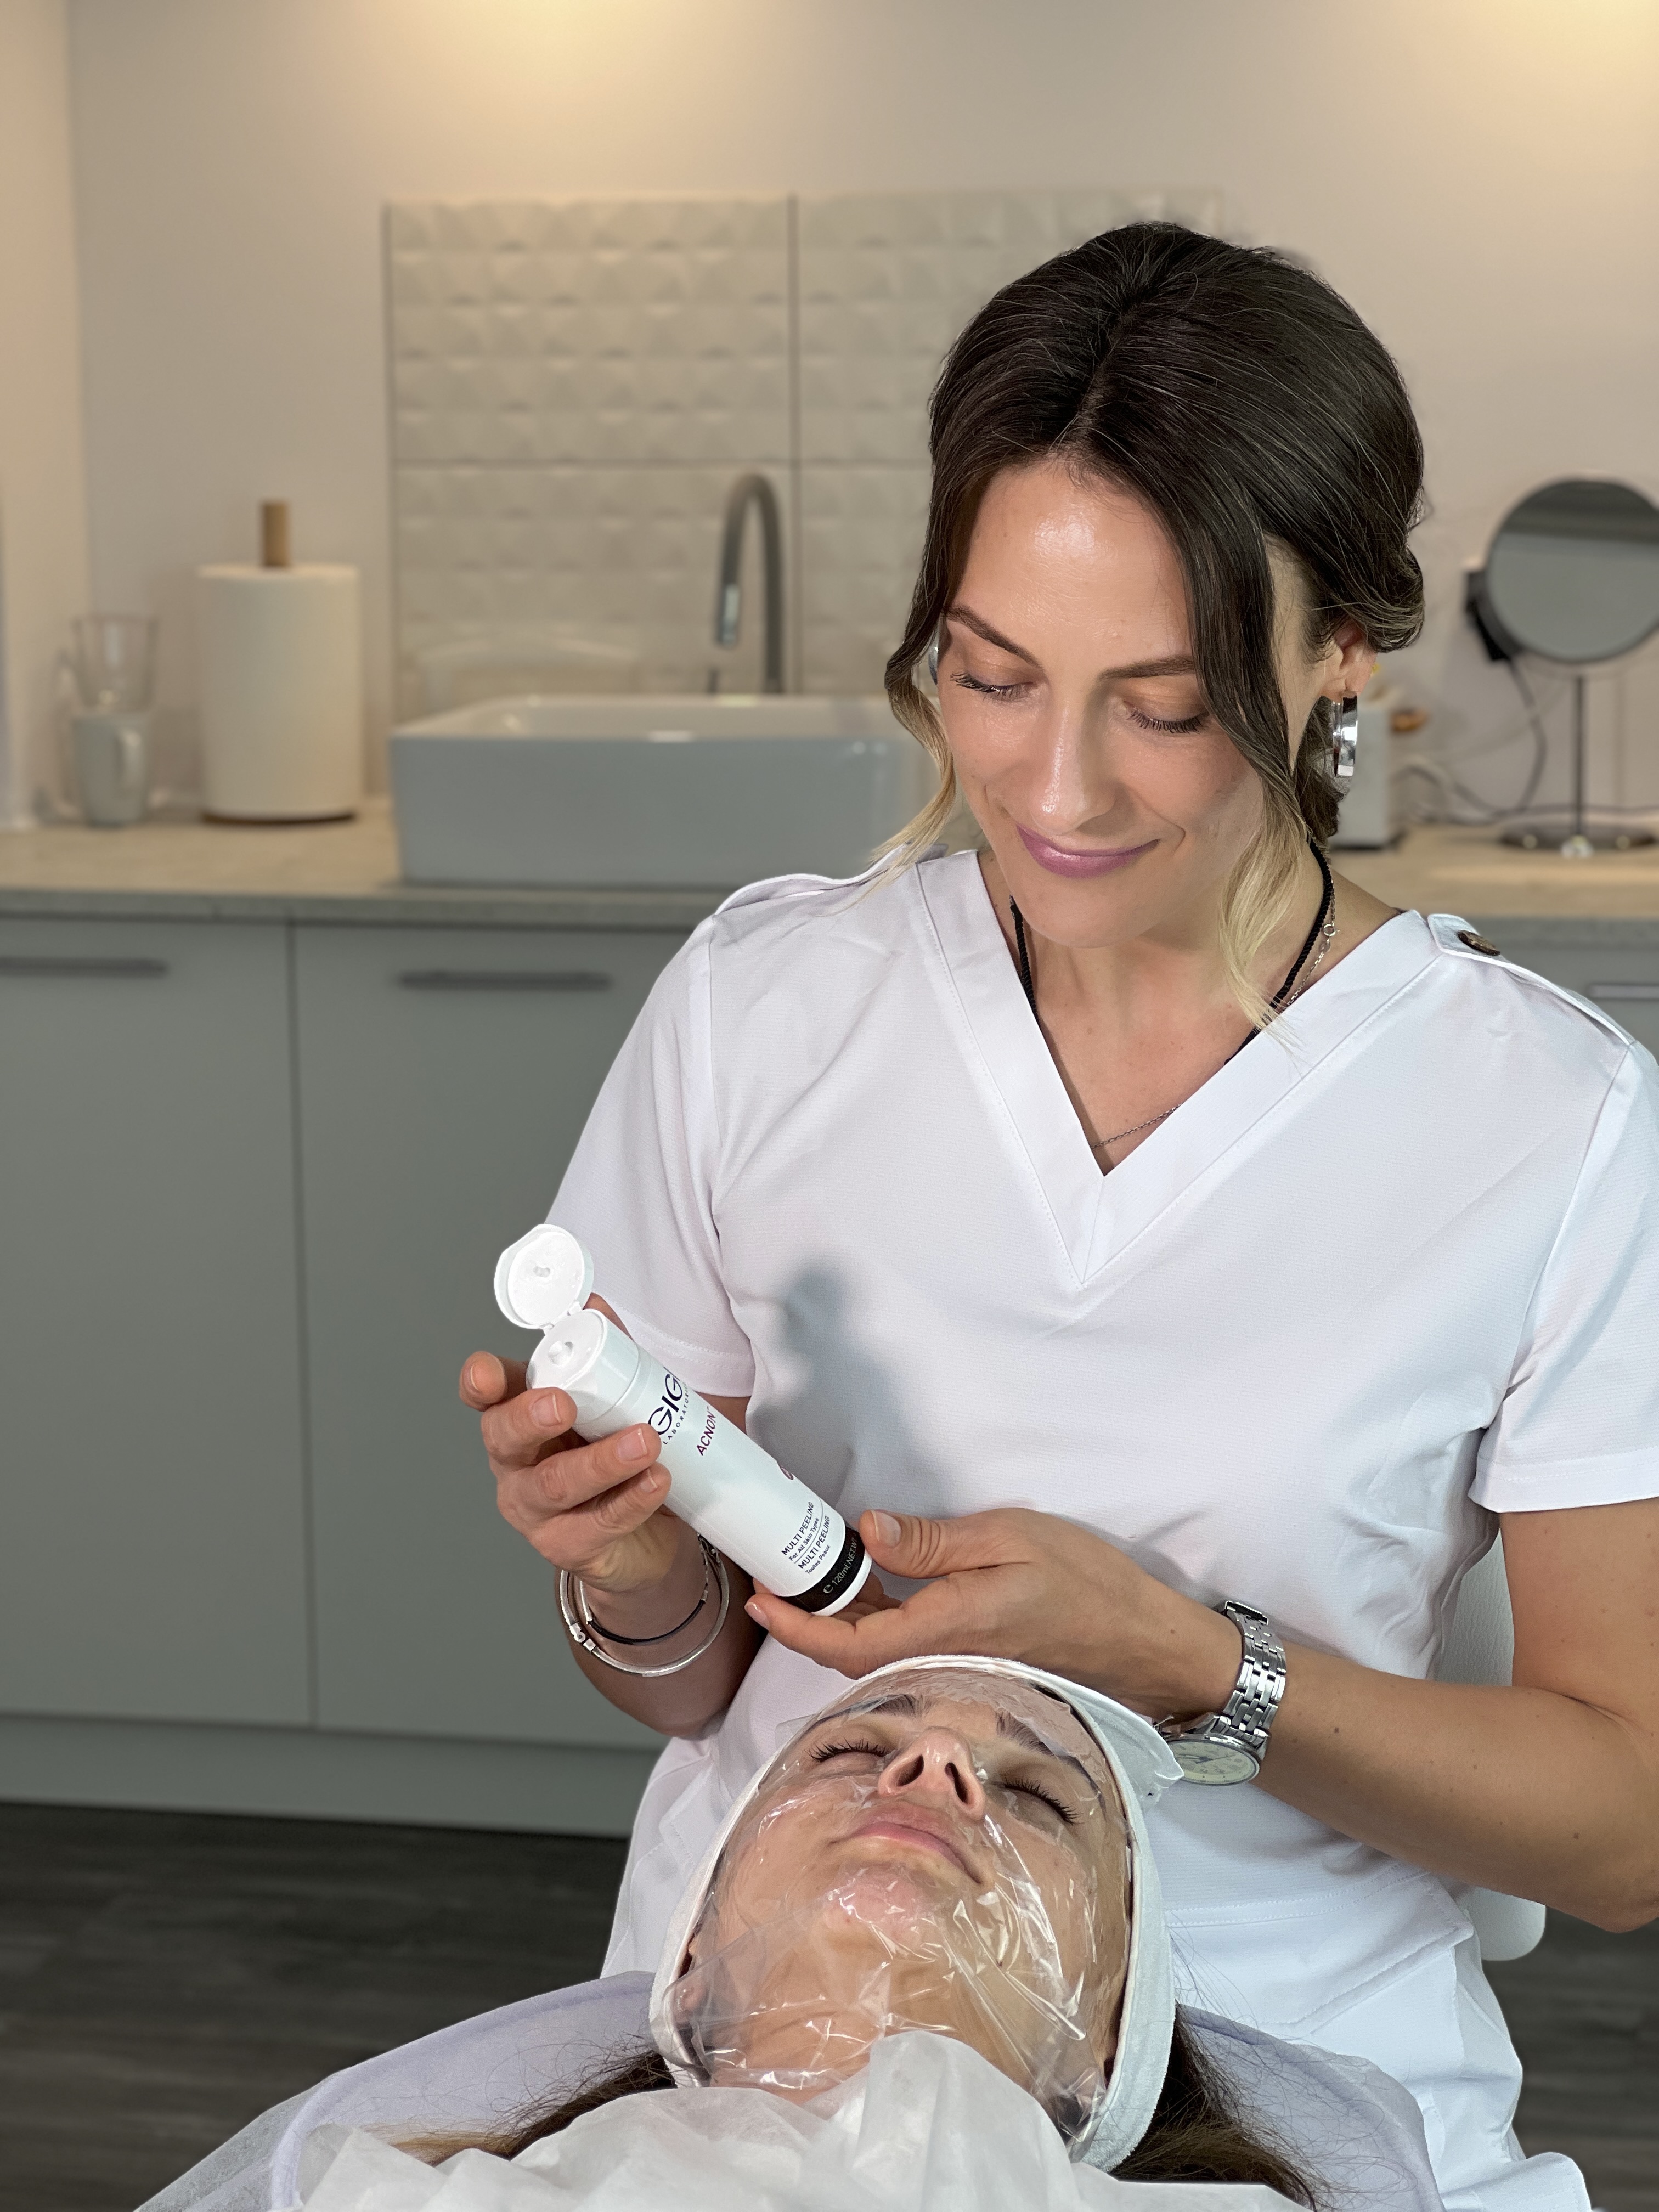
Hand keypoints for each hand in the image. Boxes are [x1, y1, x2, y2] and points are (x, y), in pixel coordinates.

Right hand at [460, 1331, 681, 1597]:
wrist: (643, 1538)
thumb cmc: (615, 1455)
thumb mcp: (615, 1400)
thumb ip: (606, 1351)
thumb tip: (595, 1305)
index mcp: (521, 1415)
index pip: (489, 1394)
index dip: (481, 1382)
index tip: (486, 1373)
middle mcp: (517, 1462)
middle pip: (506, 1438)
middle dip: (531, 1418)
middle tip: (563, 1404)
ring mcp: (536, 1508)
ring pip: (555, 1484)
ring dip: (601, 1461)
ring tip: (645, 1441)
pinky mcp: (567, 1545)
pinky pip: (596, 1524)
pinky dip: (631, 1500)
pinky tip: (656, 1483)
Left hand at [746, 1506, 1239, 1716]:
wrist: (1139, 1637)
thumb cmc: (1083, 1581)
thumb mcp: (1007, 1538)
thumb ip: (933, 1542)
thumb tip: (865, 1532)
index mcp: (947, 1629)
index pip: (850, 1644)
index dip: (797, 1627)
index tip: (759, 1599)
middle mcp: (942, 1659)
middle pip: (853, 1653)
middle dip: (804, 1619)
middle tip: (772, 1571)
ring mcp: (954, 1665)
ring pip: (877, 1652)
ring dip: (837, 1620)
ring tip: (808, 1573)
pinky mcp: (968, 1660)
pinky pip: (905, 1648)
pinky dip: (873, 1622)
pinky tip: (866, 1589)